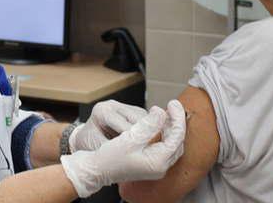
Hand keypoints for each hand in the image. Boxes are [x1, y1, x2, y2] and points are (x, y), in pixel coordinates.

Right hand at [60, 100, 185, 197]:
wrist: (95, 170)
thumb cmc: (108, 157)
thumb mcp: (129, 137)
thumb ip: (148, 125)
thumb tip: (162, 112)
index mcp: (157, 162)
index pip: (176, 136)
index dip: (177, 117)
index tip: (173, 102)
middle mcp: (160, 167)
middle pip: (177, 141)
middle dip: (176, 122)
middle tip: (172, 106)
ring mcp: (155, 167)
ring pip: (171, 144)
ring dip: (169, 127)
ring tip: (165, 113)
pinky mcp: (150, 164)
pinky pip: (164, 147)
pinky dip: (163, 134)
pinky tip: (156, 124)